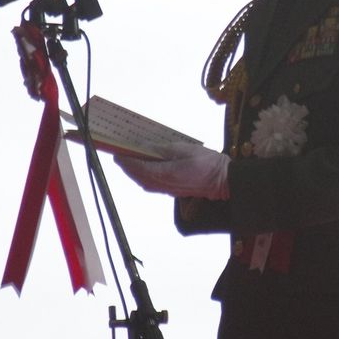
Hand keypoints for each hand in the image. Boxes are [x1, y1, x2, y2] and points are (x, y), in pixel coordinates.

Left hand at [115, 142, 230, 199]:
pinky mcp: (173, 191)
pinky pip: (152, 185)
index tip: (116, 151)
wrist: (223, 180)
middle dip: (127, 166)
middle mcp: (163, 185)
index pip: (138, 167)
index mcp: (165, 174)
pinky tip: (144, 170)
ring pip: (144, 182)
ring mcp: (168, 190)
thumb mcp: (184, 149)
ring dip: (134, 173)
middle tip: (119, 155)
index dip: (126, 160)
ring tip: (128, 161)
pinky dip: (143, 177)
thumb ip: (162, 149)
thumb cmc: (206, 162)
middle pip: (138, 177)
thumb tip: (145, 147)